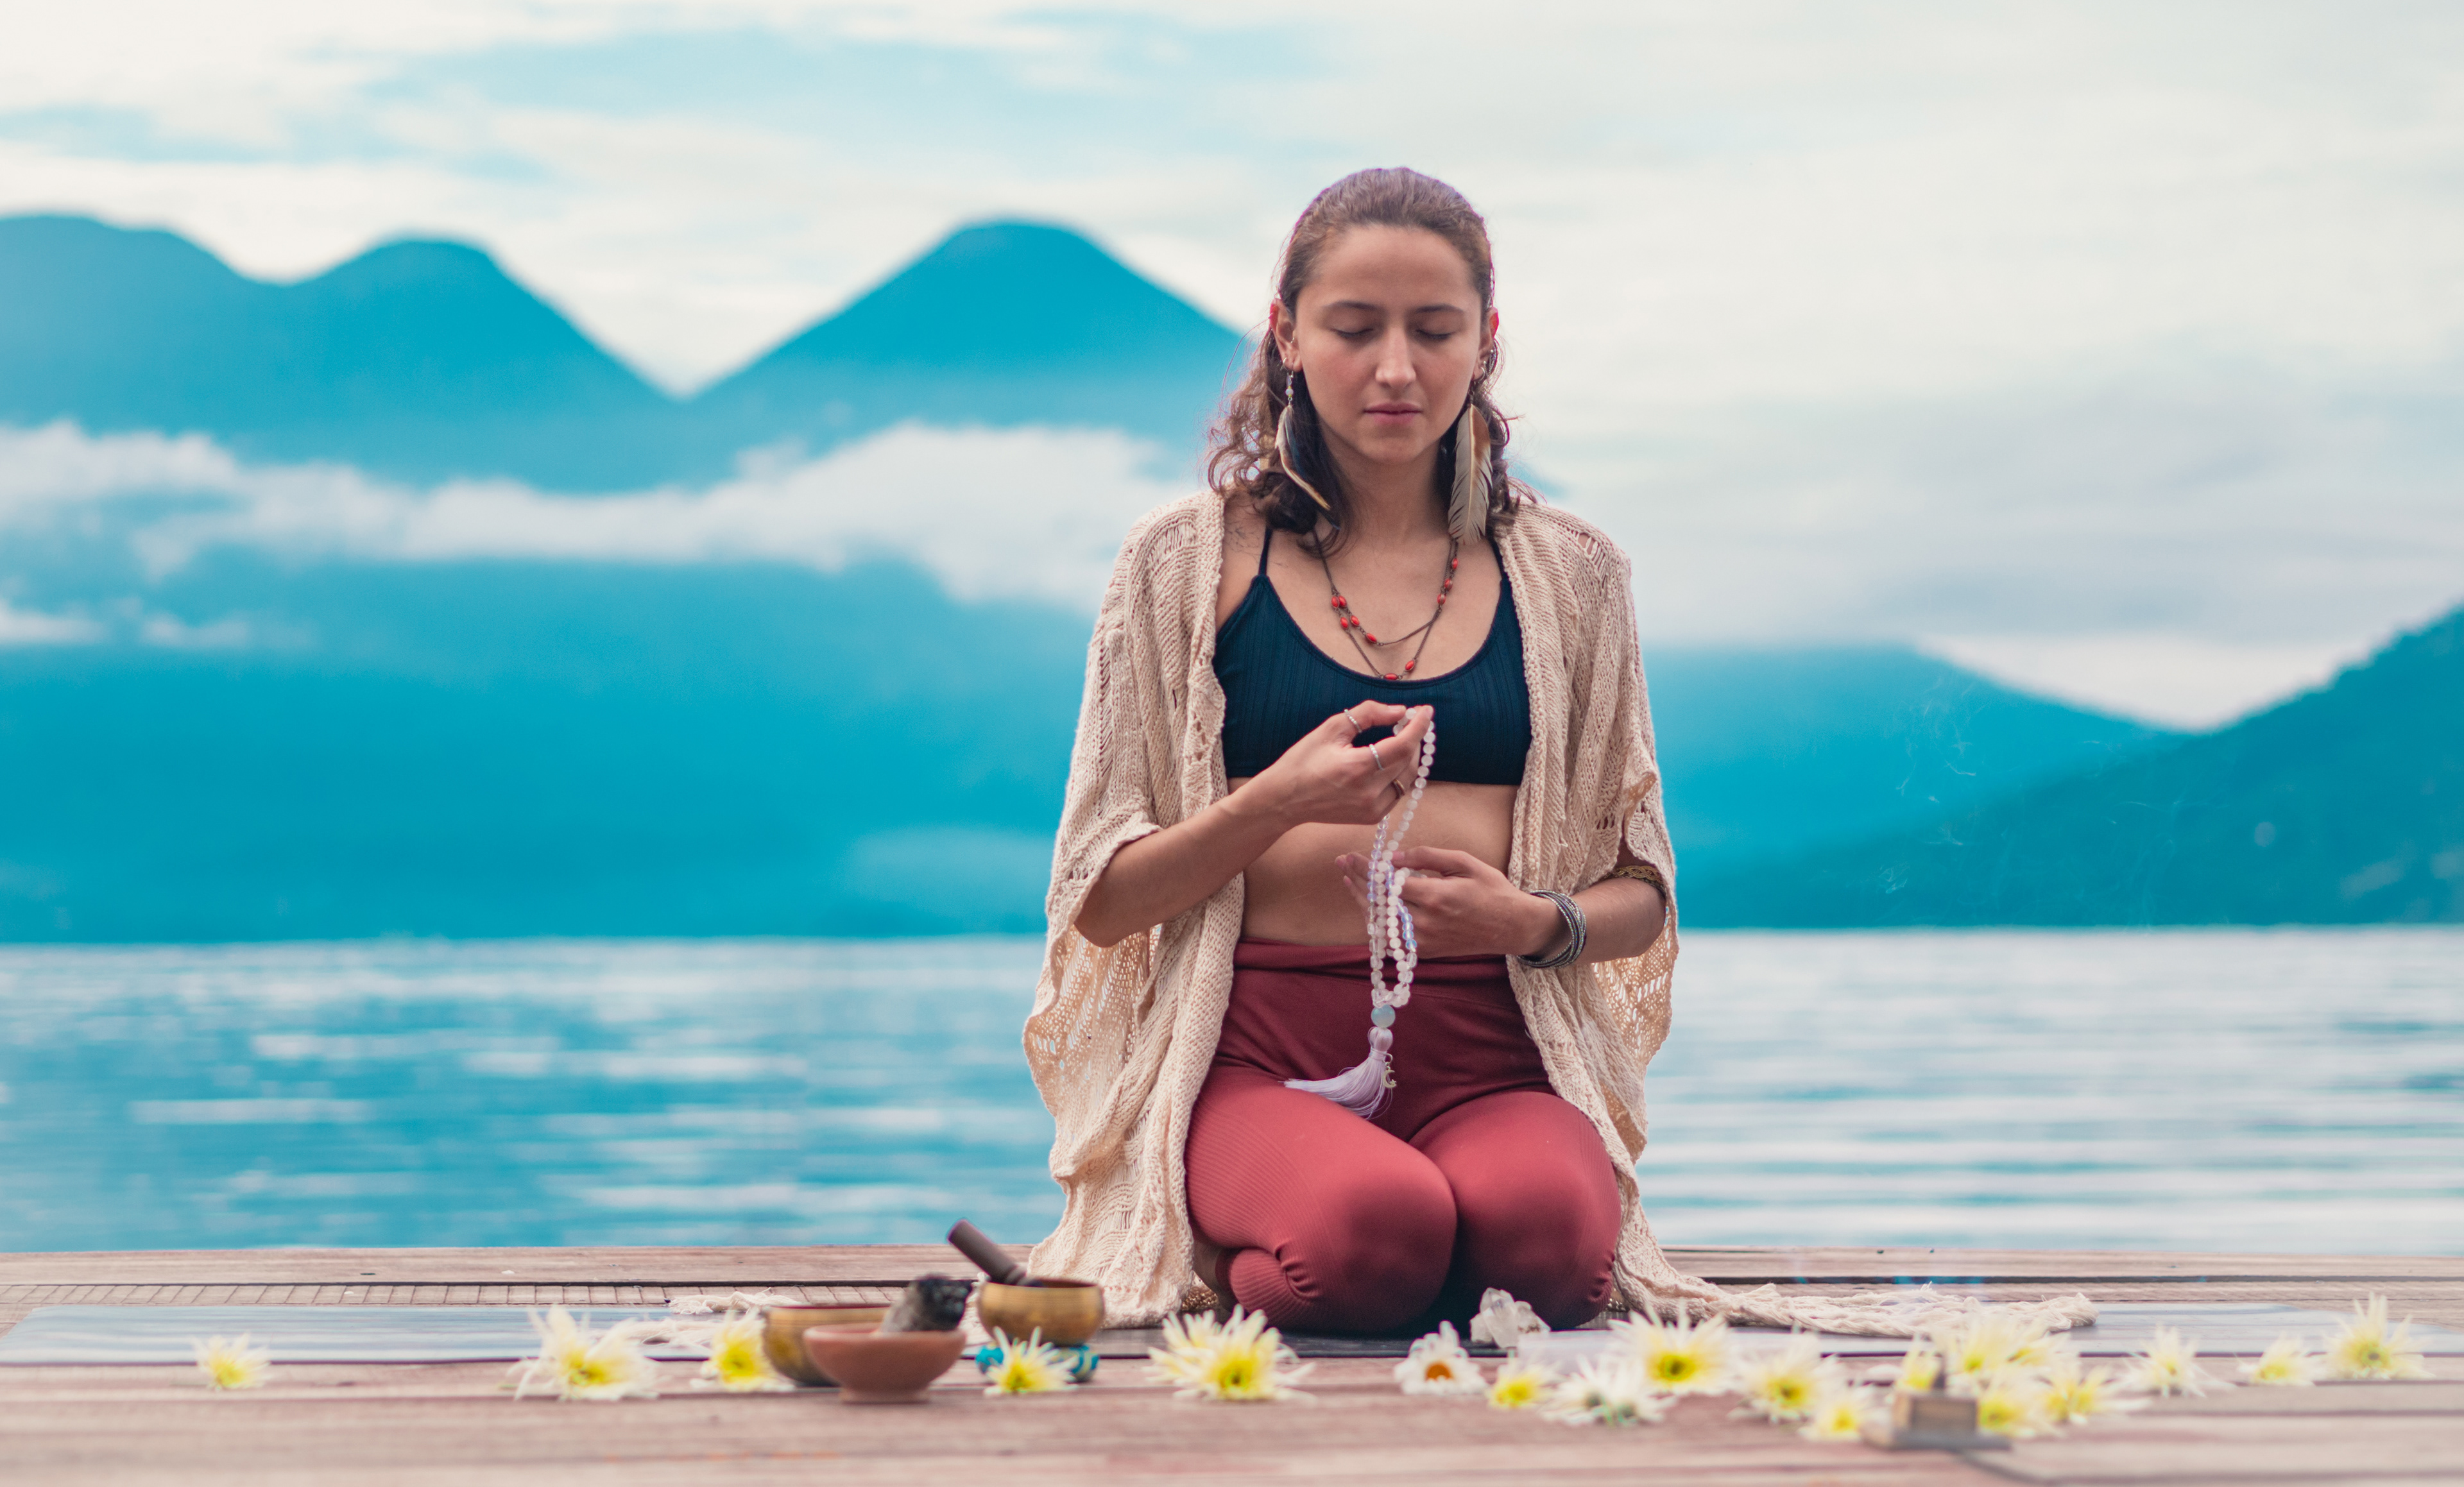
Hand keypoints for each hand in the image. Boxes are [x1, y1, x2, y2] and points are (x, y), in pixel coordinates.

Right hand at [1244, 702, 1433, 828]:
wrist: (1284, 799)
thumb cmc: (1303, 760)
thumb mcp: (1331, 728)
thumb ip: (1368, 714)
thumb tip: (1400, 711)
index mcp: (1357, 768)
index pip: (1403, 746)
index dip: (1419, 727)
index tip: (1426, 711)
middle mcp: (1369, 793)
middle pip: (1409, 762)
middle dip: (1414, 739)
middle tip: (1409, 721)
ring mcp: (1373, 809)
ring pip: (1407, 779)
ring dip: (1409, 757)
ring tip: (1400, 739)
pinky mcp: (1372, 818)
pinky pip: (1398, 793)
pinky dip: (1399, 775)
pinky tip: (1389, 762)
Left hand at [1336, 846, 1563, 958]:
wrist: (1511, 927)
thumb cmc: (1492, 890)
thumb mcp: (1464, 863)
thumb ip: (1428, 857)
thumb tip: (1396, 857)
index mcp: (1434, 897)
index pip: (1387, 883)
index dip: (1365, 869)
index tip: (1351, 856)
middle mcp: (1424, 923)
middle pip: (1378, 904)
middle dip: (1357, 881)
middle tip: (1343, 864)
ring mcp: (1423, 942)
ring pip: (1380, 923)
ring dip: (1363, 901)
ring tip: (1351, 882)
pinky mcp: (1426, 952)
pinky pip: (1392, 939)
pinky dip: (1377, 922)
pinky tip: (1370, 906)